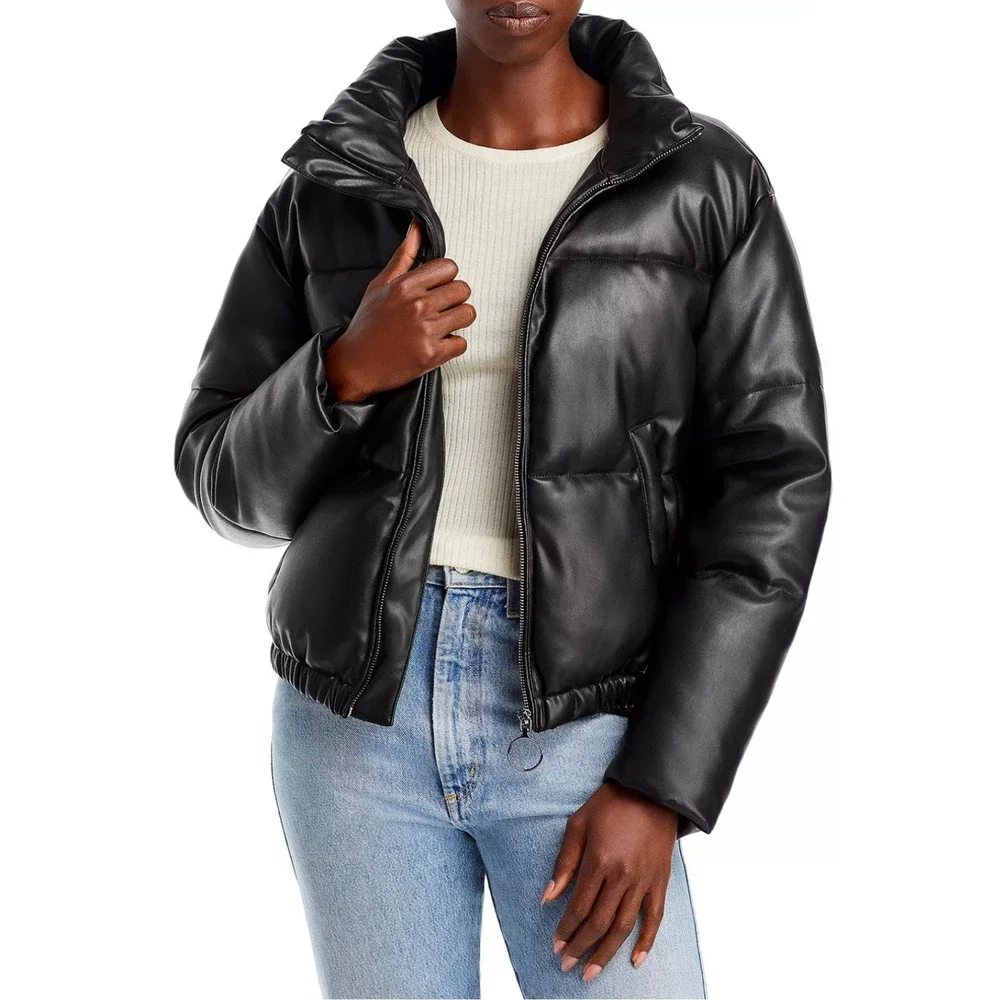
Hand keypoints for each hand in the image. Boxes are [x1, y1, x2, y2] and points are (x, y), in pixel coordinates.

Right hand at [323, 216, 474, 402]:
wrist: (356, 364)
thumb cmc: (368, 325)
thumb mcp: (380, 285)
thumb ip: (404, 256)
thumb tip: (417, 228)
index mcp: (406, 286)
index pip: (449, 267)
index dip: (446, 278)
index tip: (437, 289)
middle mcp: (418, 305)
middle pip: (463, 289)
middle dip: (455, 298)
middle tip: (441, 309)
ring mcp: (426, 330)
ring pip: (467, 314)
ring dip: (459, 320)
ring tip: (442, 325)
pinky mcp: (432, 354)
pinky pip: (462, 343)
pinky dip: (453, 345)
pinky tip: (438, 344)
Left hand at [541, 782, 678, 982]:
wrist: (651, 791)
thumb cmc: (611, 804)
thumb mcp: (578, 824)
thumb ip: (564, 863)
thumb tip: (548, 897)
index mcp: (599, 860)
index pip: (579, 906)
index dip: (565, 929)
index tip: (555, 945)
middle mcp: (622, 875)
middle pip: (598, 922)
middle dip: (580, 947)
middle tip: (567, 965)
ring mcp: (644, 880)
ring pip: (623, 927)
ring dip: (606, 953)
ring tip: (591, 972)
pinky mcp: (660, 881)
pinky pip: (654, 917)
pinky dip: (646, 941)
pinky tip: (635, 960)